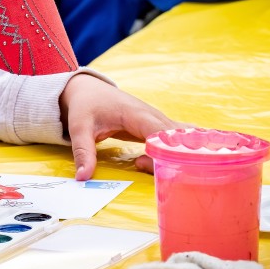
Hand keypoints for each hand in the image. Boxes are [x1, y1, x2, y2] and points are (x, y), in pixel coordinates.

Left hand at [59, 73, 177, 180]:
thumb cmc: (86, 106)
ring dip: (182, 158)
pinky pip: (179, 140)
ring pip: (181, 140)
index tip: (150, 168)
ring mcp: (159, 121)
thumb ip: (83, 152)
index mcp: (136, 114)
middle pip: (175, 140)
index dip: (161, 153)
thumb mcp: (79, 128)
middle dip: (175, 160)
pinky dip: (185, 151)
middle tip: (163, 179)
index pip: (160, 135)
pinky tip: (190, 166)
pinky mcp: (158, 127)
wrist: (89, 90)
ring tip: (179, 175)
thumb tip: (83, 177)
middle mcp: (153, 116)